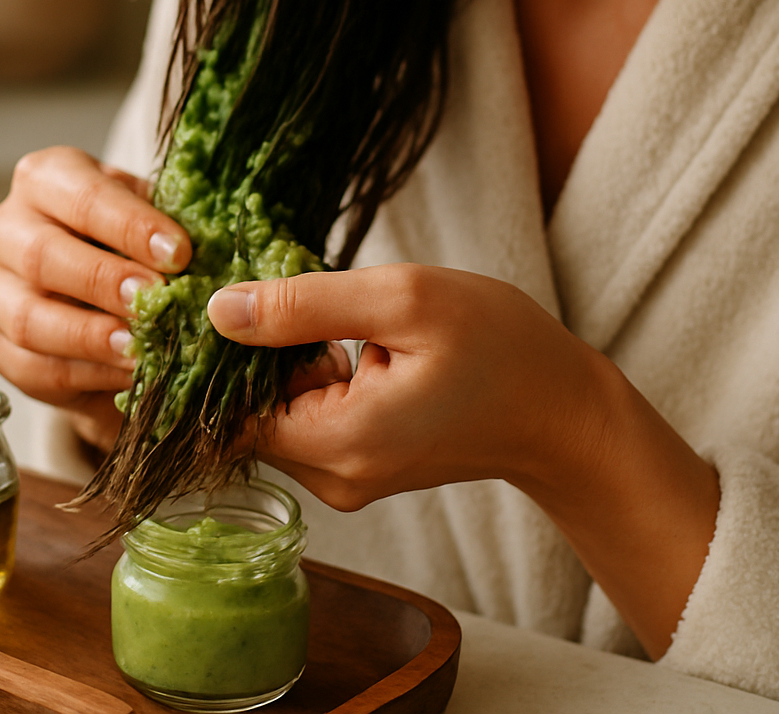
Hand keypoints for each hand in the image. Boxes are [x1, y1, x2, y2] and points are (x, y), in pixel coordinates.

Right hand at [0, 147, 190, 451]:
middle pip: (42, 255)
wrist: (108, 303)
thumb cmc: (133, 248)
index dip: (128, 224)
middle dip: (103, 280)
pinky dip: (85, 375)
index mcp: (45, 180)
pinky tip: (126, 377)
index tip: (178, 252)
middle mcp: (6, 229)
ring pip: (30, 318)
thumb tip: (213, 248)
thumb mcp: (153, 222)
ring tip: (140, 347)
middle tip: (154, 299)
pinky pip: (36, 368)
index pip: (80, 195)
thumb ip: (170, 230)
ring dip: (90, 336)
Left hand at [207, 263, 719, 658]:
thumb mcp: (403, 300)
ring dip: (286, 362)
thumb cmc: (500, 347)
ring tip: (343, 326)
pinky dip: (311, 378)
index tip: (230, 302)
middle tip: (301, 300)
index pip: (221, 411)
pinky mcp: (357, 466)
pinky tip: (353, 347)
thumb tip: (220, 311)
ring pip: (273, 411)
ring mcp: (344, 478)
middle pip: (243, 411)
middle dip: (255, 352)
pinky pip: (304, 417)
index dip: (213, 356)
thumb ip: (304, 305)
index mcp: (336, 442)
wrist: (565, 414)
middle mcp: (330, 477)